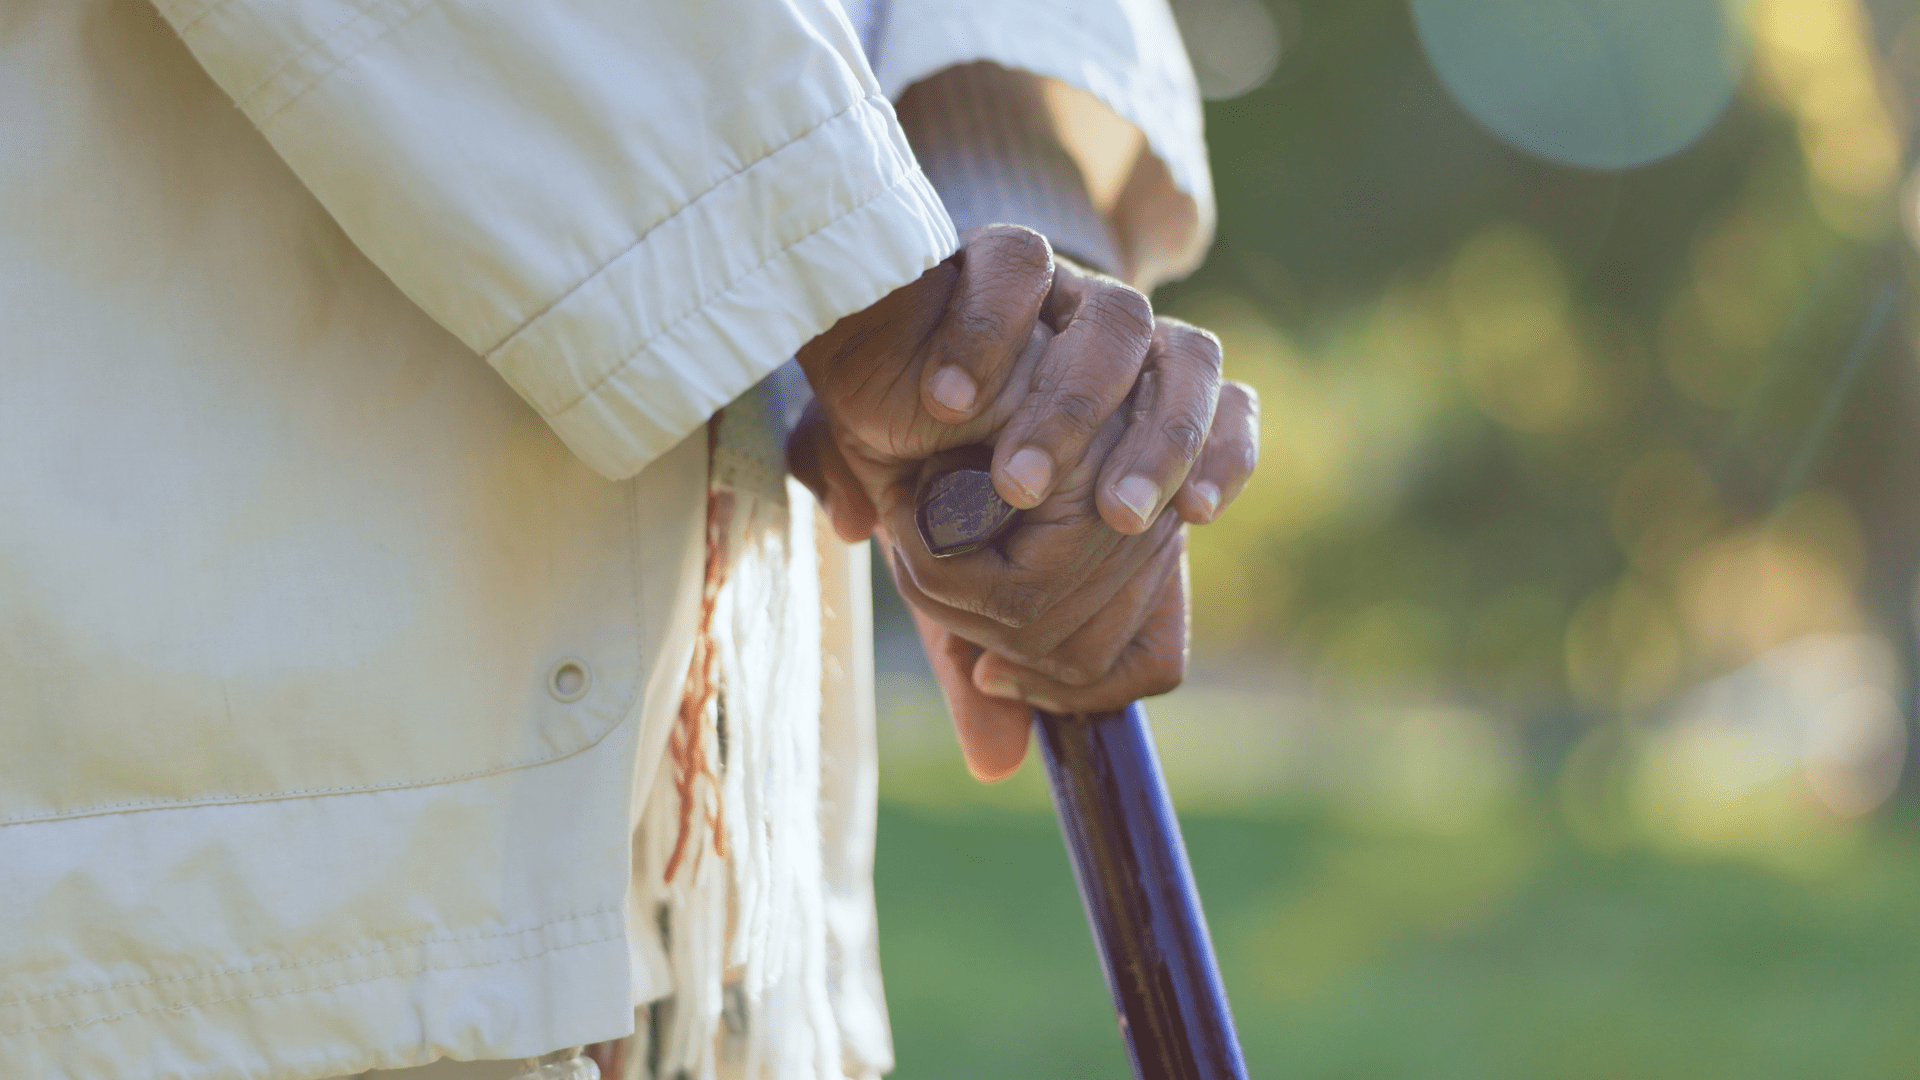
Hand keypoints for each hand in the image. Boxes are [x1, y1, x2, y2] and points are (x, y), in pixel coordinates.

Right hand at [791, 225, 1259, 778]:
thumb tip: (1003, 763)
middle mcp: (1119, 342)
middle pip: (1191, 365)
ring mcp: (1062, 290)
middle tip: (1115, 521)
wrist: (868, 357)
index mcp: (1136, 410)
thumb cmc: (927, 477)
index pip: (1223, 415)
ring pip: (1122, 319)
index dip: (1224, 456)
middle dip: (1157, 449)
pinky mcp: (991, 250)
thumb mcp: (958, 574)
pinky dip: (987, 333)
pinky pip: (1013, 267)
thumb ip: (987, 653)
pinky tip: (948, 401)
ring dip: (1077, 405)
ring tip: (1019, 482)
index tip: (1204, 516)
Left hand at [795, 226, 1224, 538]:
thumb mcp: (862, 417)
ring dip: (1159, 441)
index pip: (1013, 261)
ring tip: (1118, 518)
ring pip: (1188, 361)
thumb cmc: (910, 401)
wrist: (977, 406)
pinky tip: (1196, 513)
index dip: (983, 326)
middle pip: (1113, 319)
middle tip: (1018, 486)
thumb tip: (848, 521)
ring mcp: (1154, 344)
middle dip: (1070, 407)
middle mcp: (1089, 299)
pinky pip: (1236, 410)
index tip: (940, 406)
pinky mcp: (1197, 397)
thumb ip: (841, 458)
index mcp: (1006, 275)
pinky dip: (1226, 455)